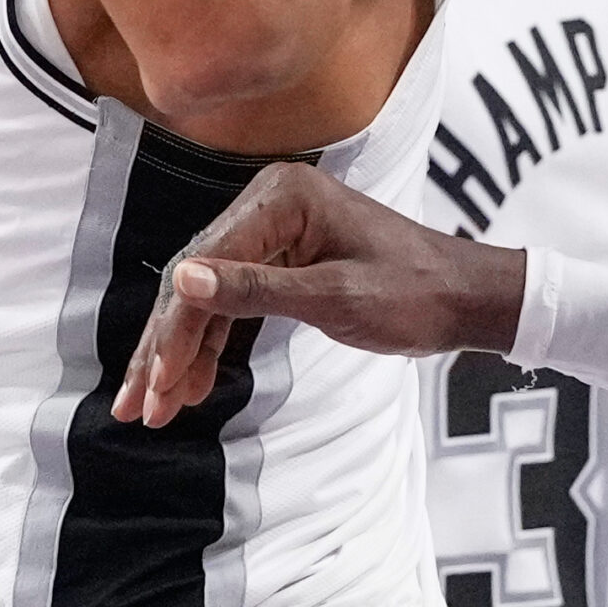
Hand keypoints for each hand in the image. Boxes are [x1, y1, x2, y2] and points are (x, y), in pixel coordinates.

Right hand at [111, 160, 527, 427]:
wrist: (470, 299)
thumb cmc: (415, 293)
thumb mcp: (334, 298)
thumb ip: (254, 290)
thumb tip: (180, 281)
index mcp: (278, 199)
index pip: (204, 266)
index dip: (175, 330)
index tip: (155, 384)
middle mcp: (266, 205)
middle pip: (196, 282)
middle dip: (166, 348)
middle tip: (137, 405)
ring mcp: (273, 231)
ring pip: (208, 298)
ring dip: (183, 354)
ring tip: (155, 407)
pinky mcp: (283, 258)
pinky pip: (234, 303)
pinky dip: (214, 346)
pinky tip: (194, 385)